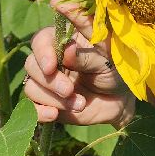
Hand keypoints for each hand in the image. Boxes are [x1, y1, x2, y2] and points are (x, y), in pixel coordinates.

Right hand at [23, 0, 135, 129]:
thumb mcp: (107, 54)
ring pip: (31, 87)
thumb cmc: (117, 67)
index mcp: (63, 41)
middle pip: (31, 64)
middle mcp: (51, 60)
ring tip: (79, 103)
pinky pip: (31, 108)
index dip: (42, 52)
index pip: (41, 40)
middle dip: (50, 80)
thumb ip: (86, 49)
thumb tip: (65, 43)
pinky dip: (39, 112)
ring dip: (53, 98)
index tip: (52, 65)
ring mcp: (47, 82)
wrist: (123, 100)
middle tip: (69, 89)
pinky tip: (54, 115)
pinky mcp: (48, 103)